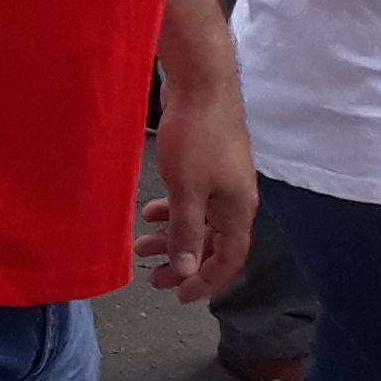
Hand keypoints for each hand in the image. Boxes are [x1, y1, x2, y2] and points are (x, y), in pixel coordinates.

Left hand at [141, 68, 258, 304]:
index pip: (229, 259)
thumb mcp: (188, 190)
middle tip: (154, 278)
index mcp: (239, 210)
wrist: (202, 83)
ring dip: (173, 235)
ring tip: (141, 246)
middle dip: (183, 262)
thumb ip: (186, 231)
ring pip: (198, 220)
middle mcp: (235, 199)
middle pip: (212, 243)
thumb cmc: (197, 136)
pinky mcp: (207, 162)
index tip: (180, 296)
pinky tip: (150, 211)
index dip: (206, 281)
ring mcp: (222, 179)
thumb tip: (187, 270)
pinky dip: (173, 208)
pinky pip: (192, 198)